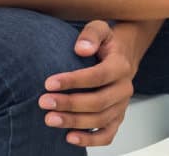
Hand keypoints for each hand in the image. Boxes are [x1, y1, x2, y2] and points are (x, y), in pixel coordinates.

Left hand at [38, 21, 134, 147]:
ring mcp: (121, 105)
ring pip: (101, 120)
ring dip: (74, 122)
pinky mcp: (117, 117)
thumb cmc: (107, 43)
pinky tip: (70, 138)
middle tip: (44, 102)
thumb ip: (91, 34)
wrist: (124, 54)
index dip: (73, 81)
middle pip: (98, 102)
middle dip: (69, 104)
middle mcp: (124, 88)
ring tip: (50, 119)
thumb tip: (81, 48)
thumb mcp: (100, 28)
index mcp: (121, 65)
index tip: (49, 83)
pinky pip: (108, 134)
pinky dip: (91, 140)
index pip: (98, 76)